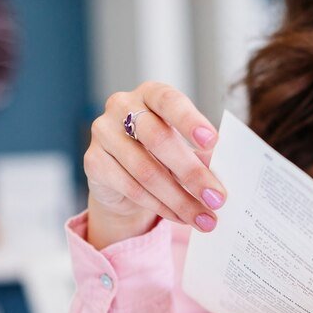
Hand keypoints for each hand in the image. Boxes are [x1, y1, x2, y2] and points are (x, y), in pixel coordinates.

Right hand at [84, 82, 226, 249]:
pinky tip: (180, 217)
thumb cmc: (160, 156)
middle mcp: (122, 106)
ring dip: (179, 199)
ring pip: (145, 170)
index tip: (213, 142)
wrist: (122, 179)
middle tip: (217, 198)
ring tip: (203, 218)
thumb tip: (219, 178)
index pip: (169, 100)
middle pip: (157, 139)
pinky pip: (130, 188)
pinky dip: (160, 207)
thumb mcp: (183, 150)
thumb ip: (200, 156)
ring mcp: (103, 132)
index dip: (190, 121)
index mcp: (150, 94)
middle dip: (192, 173)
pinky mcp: (93, 162)